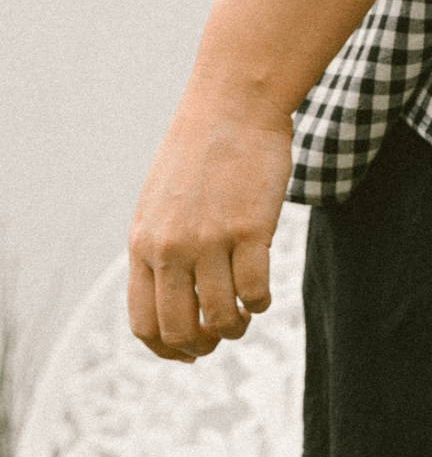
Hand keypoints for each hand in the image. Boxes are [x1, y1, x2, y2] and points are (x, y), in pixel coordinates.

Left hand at [127, 81, 292, 360]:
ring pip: (222, 317)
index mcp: (143, 244)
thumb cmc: (201, 151)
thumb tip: (172, 299)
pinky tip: (264, 293)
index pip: (145, 324)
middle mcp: (171, 248)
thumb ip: (158, 248)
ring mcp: (210, 239)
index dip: (168, 350)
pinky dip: (261, 303)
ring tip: (247, 314)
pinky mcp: (251, 228)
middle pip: (181, 329)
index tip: (191, 352)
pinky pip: (255, 291)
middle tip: (223, 336)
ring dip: (237, 327)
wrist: (234, 103)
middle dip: (204, 345)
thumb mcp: (160, 202)